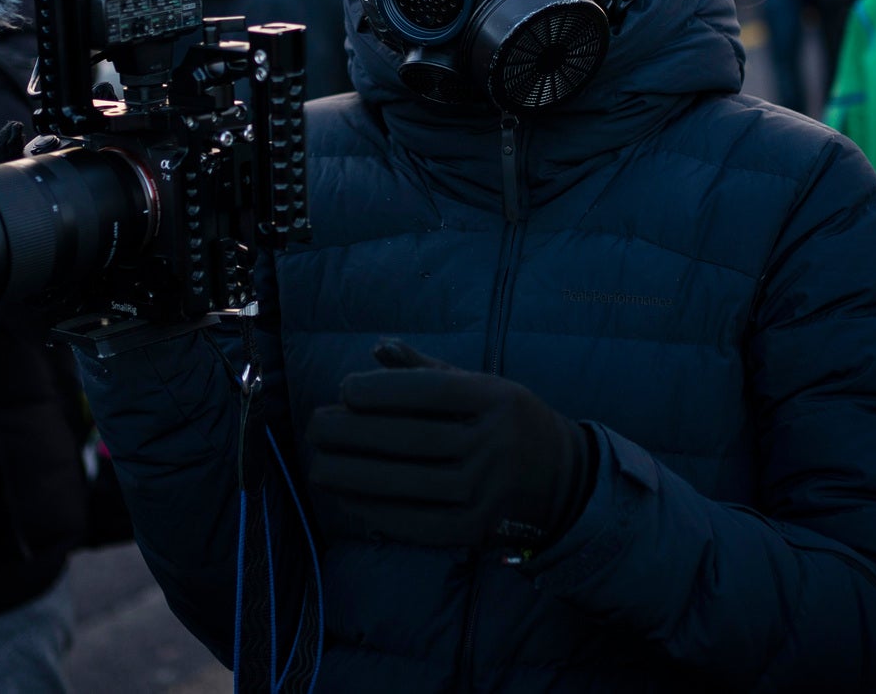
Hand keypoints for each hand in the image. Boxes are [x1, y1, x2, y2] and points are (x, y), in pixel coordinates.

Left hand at [307, 340, 592, 552]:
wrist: (560, 476)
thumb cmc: (503, 420)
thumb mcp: (480, 384)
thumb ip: (426, 370)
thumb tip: (378, 347)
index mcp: (496, 398)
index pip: (433, 391)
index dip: (384, 390)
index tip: (344, 389)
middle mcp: (494, 443)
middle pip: (413, 439)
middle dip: (355, 433)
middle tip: (315, 427)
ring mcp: (487, 490)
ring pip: (409, 483)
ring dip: (355, 476)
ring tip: (318, 466)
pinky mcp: (475, 527)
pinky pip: (418, 522)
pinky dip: (378, 512)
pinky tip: (347, 500)